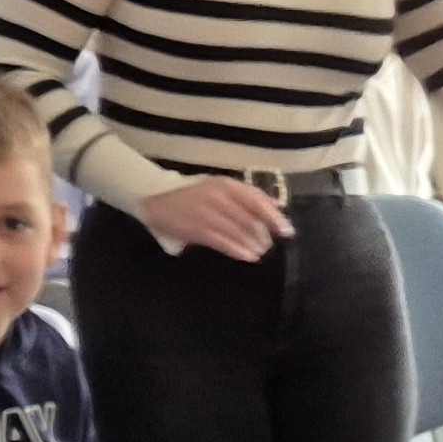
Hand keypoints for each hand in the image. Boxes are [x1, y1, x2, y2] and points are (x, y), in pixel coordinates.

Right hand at [136, 178, 292, 264]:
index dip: (273, 216)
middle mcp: (217, 196)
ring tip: (260, 251)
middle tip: (269, 244)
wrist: (156, 199)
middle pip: (249, 218)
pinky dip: (238, 250)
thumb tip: (278, 206)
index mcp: (225, 184)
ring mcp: (206, 212)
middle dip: (263, 234)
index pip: (256, 199)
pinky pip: (222, 242)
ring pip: (238, 231)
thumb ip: (247, 196)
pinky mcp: (197, 228)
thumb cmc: (194, 194)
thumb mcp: (220, 188)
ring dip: (253, 244)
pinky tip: (248, 257)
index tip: (286, 231)